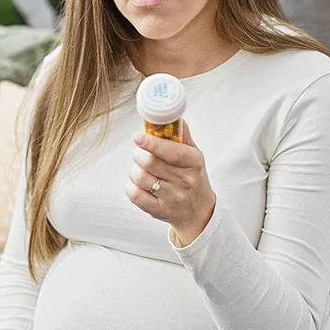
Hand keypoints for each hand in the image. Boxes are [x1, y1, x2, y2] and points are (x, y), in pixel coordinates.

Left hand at [127, 119, 216, 245]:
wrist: (199, 211)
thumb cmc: (193, 178)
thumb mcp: (194, 156)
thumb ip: (182, 137)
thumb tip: (173, 117)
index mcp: (193, 163)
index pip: (171, 151)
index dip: (151, 143)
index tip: (138, 137)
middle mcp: (184, 181)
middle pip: (150, 162)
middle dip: (139, 154)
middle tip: (140, 152)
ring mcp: (172, 198)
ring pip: (140, 177)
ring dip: (134, 169)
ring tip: (140, 168)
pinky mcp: (159, 211)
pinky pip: (135, 195)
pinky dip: (131, 185)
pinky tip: (137, 183)